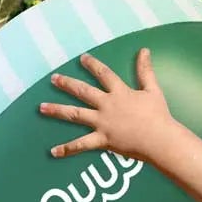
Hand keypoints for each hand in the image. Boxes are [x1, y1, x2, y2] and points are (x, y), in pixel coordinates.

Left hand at [39, 48, 176, 162]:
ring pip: (75, 115)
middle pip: (83, 91)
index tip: (82, 58)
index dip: (92, 65)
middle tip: (53, 79)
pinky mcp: (102, 140)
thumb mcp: (153, 90)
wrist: (159, 139)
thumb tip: (144, 50)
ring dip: (57, 110)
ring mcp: (103, 122)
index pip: (103, 74)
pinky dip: (67, 149)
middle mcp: (107, 105)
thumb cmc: (159, 116)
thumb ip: (145, 70)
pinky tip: (53, 152)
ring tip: (41, 108)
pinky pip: (81, 145)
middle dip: (66, 84)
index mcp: (120, 92)